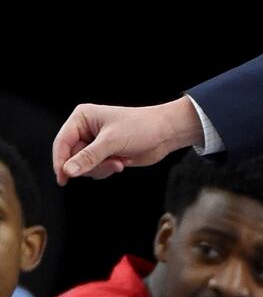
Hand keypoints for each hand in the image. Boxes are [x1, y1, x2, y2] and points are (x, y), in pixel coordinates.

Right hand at [52, 99, 201, 182]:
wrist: (166, 133)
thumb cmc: (142, 127)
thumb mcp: (112, 142)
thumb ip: (88, 157)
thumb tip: (68, 171)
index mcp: (82, 118)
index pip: (62, 142)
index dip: (61, 162)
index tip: (64, 178)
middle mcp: (85, 130)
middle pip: (72, 158)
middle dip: (91, 165)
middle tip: (110, 164)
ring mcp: (95, 143)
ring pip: (83, 166)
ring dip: (101, 168)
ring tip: (119, 161)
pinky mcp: (104, 154)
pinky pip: (95, 169)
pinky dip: (107, 170)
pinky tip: (122, 162)